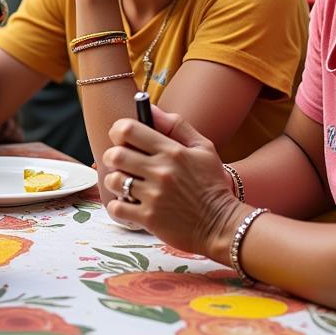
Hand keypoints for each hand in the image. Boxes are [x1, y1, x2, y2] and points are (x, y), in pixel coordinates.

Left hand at [101, 106, 243, 257]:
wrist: (223, 226)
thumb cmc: (212, 184)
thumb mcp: (203, 148)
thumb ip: (176, 125)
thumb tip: (150, 108)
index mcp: (172, 151)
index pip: (128, 129)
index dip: (118, 130)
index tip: (121, 137)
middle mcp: (161, 171)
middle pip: (116, 154)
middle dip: (112, 156)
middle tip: (121, 162)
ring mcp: (154, 196)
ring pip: (114, 180)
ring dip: (115, 181)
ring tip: (126, 184)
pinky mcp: (149, 219)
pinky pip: (116, 208)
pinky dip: (116, 206)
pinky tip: (128, 204)